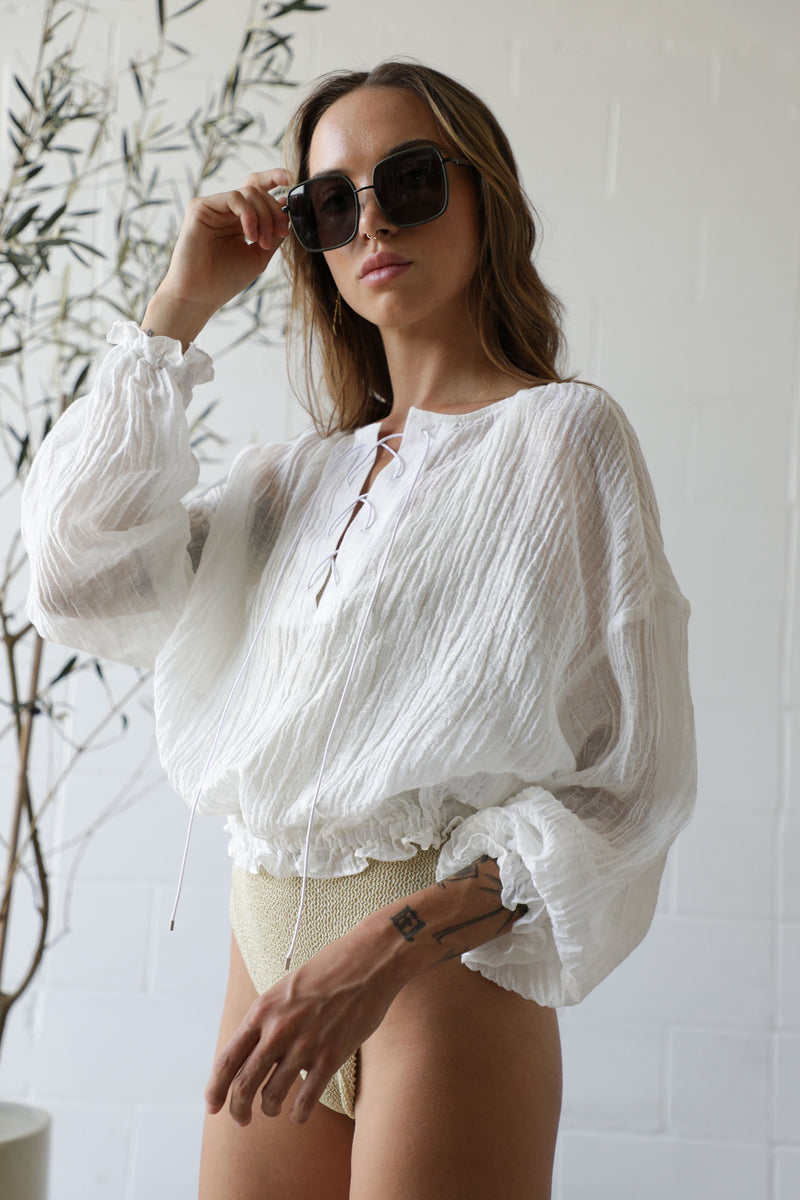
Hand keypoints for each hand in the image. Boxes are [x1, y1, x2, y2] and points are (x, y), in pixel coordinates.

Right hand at [151, 168, 291, 327]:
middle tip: (280, 233)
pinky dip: (248, 214)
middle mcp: (224, 210)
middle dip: (274, 211)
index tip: (291, 180)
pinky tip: (251, 235)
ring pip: (248, 193)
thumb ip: (273, 232)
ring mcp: (212, 207)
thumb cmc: (226, 280)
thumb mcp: (260, 255)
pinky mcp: (200, 207)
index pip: (257, 189)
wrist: (200, 296)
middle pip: (256, 190)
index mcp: (238, 219)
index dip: (273, 178)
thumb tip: (287, 208)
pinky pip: (233, 198)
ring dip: (264, 216)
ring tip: (262, 242)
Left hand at [205, 925, 403, 1124]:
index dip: (215, 1089)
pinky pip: (305, 1101)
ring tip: (272, 1108)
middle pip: (243, 1085)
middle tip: (241, 1119)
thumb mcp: (285, 988)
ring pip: (271, 1097)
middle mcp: (277, 1030)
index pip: (227, 1060)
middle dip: (237, 1109)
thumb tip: (253, 1049)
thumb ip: (267, 1018)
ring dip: (268, 1109)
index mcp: (262, 1011)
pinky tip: (299, 1112)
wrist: (367, 961)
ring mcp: (304, 1045)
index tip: (212, 1105)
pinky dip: (298, 1114)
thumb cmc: (327, 971)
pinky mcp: (331, 1057)